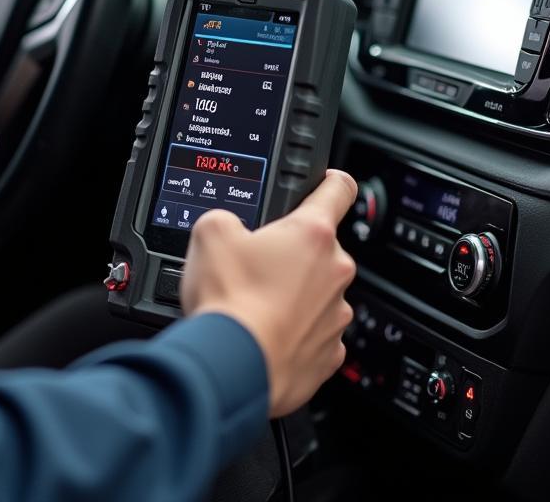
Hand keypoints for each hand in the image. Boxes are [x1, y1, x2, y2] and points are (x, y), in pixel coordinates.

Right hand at [180, 170, 357, 416]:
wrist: (232, 368)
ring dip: (293, 296)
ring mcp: (335, 316)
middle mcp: (334, 272)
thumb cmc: (229, 302)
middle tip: (257, 266)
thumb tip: (227, 228)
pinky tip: (264, 336)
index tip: (329, 182)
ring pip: (317, 294)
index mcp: (312, 234)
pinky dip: (293, 334)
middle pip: (319, 250)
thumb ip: (226, 218)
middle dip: (292, 254)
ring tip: (254, 307)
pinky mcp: (329, 355)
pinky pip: (313, 335)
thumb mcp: (210, 234)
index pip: (339, 189)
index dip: (332, 181)